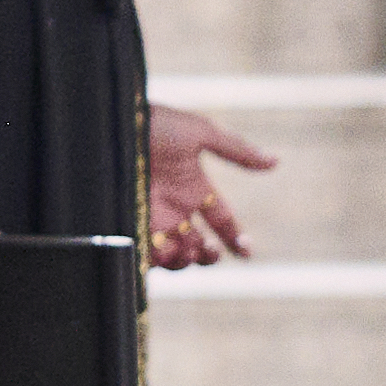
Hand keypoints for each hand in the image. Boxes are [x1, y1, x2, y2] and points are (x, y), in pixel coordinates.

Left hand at [143, 101, 275, 267]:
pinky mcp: (129, 224)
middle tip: (210, 251)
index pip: (222, 220)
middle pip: (201, 244)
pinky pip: (144, 255)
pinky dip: (156, 262)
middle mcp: (175, 207)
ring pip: (176, 255)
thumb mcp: (199, 132)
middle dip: (209, 255)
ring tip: (187, 249)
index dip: (236, 238)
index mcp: (194, 187)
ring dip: (186, 260)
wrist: (111, 125)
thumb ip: (236, 151)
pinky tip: (161, 253)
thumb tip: (274, 161)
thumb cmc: (153, 122)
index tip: (246, 252)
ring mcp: (152, 217)